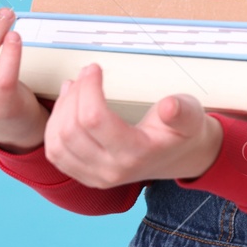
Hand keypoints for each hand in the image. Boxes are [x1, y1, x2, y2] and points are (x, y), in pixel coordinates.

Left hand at [43, 61, 222, 187]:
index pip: (94, 120)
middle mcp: (112, 171)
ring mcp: (96, 177)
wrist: (181, 157)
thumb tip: (169, 106)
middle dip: (74, 95)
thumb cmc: (183, 132)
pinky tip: (66, 108)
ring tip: (73, 87)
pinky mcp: (86, 176)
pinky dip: (54, 129)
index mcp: (136, 154)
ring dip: (60, 111)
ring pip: (58, 144)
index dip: (88, 89)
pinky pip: (56, 154)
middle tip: (85, 75)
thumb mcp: (191, 116)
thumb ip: (182, 111)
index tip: (94, 69)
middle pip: (71, 131)